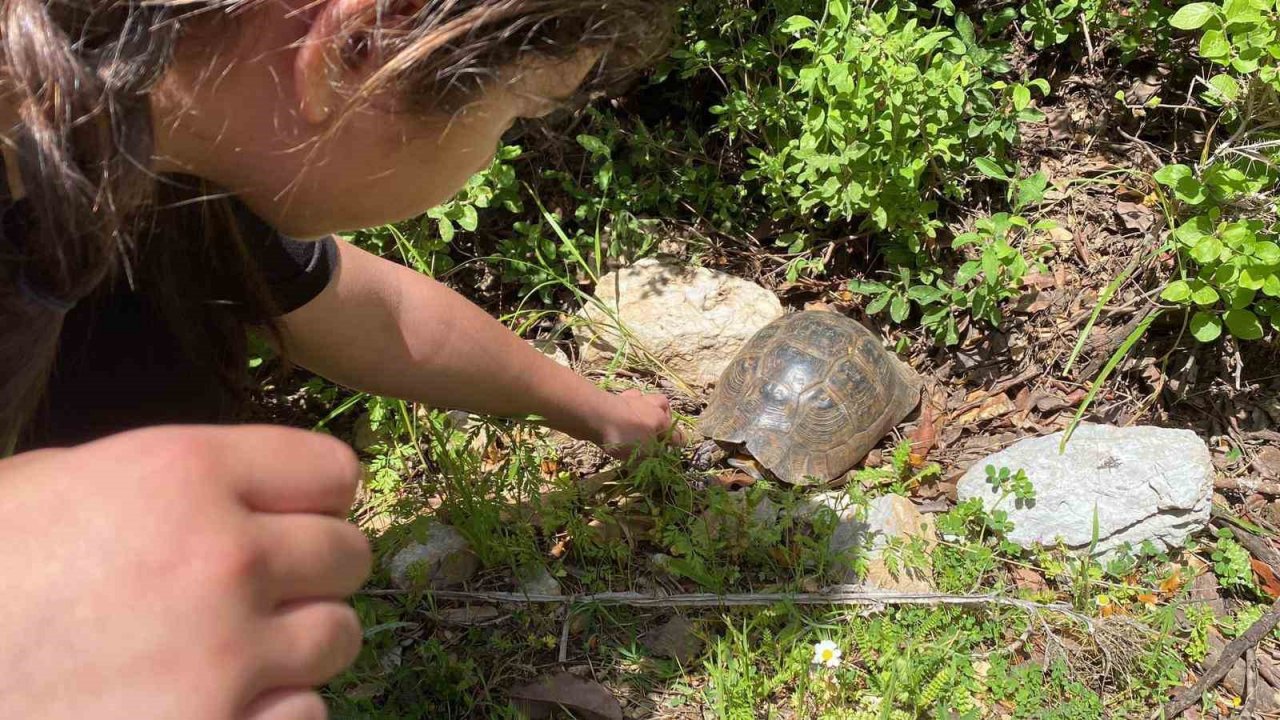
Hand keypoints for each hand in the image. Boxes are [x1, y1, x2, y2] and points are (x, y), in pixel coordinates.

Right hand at [0, 425, 371, 719]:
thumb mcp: (51, 486)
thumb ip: (162, 481)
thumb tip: (237, 490)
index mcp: (183, 475)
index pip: (330, 471)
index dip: (315, 495)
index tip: (295, 515)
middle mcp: (223, 559)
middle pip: (348, 554)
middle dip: (315, 570)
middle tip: (269, 589)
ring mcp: (224, 659)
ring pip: (338, 638)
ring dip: (299, 645)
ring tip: (240, 649)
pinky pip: (307, 716)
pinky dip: (275, 713)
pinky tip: (222, 704)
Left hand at [597, 389, 683, 458]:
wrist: (595, 415)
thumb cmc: (625, 436)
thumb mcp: (643, 452)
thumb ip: (653, 455)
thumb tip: (656, 455)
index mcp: (661, 419)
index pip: (676, 433)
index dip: (679, 443)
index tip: (678, 449)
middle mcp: (650, 406)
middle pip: (664, 406)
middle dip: (664, 416)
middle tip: (657, 430)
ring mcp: (631, 400)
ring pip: (645, 399)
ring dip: (646, 409)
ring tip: (640, 422)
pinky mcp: (614, 399)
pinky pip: (626, 402)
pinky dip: (627, 409)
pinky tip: (622, 417)